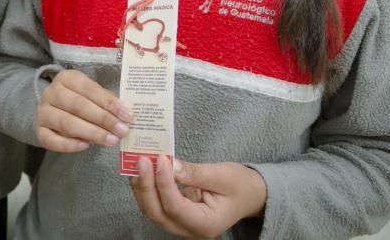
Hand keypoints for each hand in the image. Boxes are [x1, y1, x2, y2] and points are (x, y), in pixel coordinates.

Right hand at [36, 69, 131, 151]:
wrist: (53, 108)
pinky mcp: (38, 130)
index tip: (127, 115)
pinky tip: (86, 146)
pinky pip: (51, 140)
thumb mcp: (92, 93)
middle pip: (78, 106)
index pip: (90, 89)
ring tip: (110, 140)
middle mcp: (51, 92)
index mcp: (67, 78)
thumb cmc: (80, 100)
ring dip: (91, 133)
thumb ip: (106, 100)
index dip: (109, 103)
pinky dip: (69, 145)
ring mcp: (43, 112)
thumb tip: (124, 112)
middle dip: (103, 119)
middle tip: (122, 131)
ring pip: (66, 123)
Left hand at [130, 155, 266, 238]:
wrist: (250, 194)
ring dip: (143, 187)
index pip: (176, 207)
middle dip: (147, 186)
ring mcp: (181, 225)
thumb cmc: (240, 185)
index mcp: (206, 224)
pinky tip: (144, 170)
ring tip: (138, 162)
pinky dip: (148, 187)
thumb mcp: (222, 175)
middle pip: (158, 213)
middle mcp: (190, 230)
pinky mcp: (176, 216)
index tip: (159, 159)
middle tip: (142, 159)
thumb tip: (169, 164)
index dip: (163, 183)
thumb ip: (194, 173)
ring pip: (152, 210)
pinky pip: (156, 204)